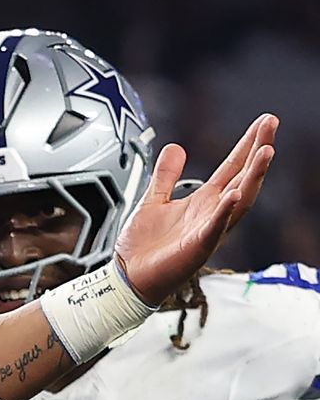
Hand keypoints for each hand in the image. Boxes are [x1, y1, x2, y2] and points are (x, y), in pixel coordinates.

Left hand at [115, 114, 276, 302]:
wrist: (128, 277)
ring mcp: (208, 230)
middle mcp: (212, 213)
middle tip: (271, 124)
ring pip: (239, 200)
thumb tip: (176, 147)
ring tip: (266, 151)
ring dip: (253, 176)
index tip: (264, 122)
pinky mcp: (196, 248)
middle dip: (258, 151)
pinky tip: (232, 195)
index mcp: (204, 201)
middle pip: (243, 177)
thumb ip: (166, 175)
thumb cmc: (143, 246)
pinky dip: (224, 212)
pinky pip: (214, 228)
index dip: (248, 144)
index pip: (232, 167)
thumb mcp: (153, 200)